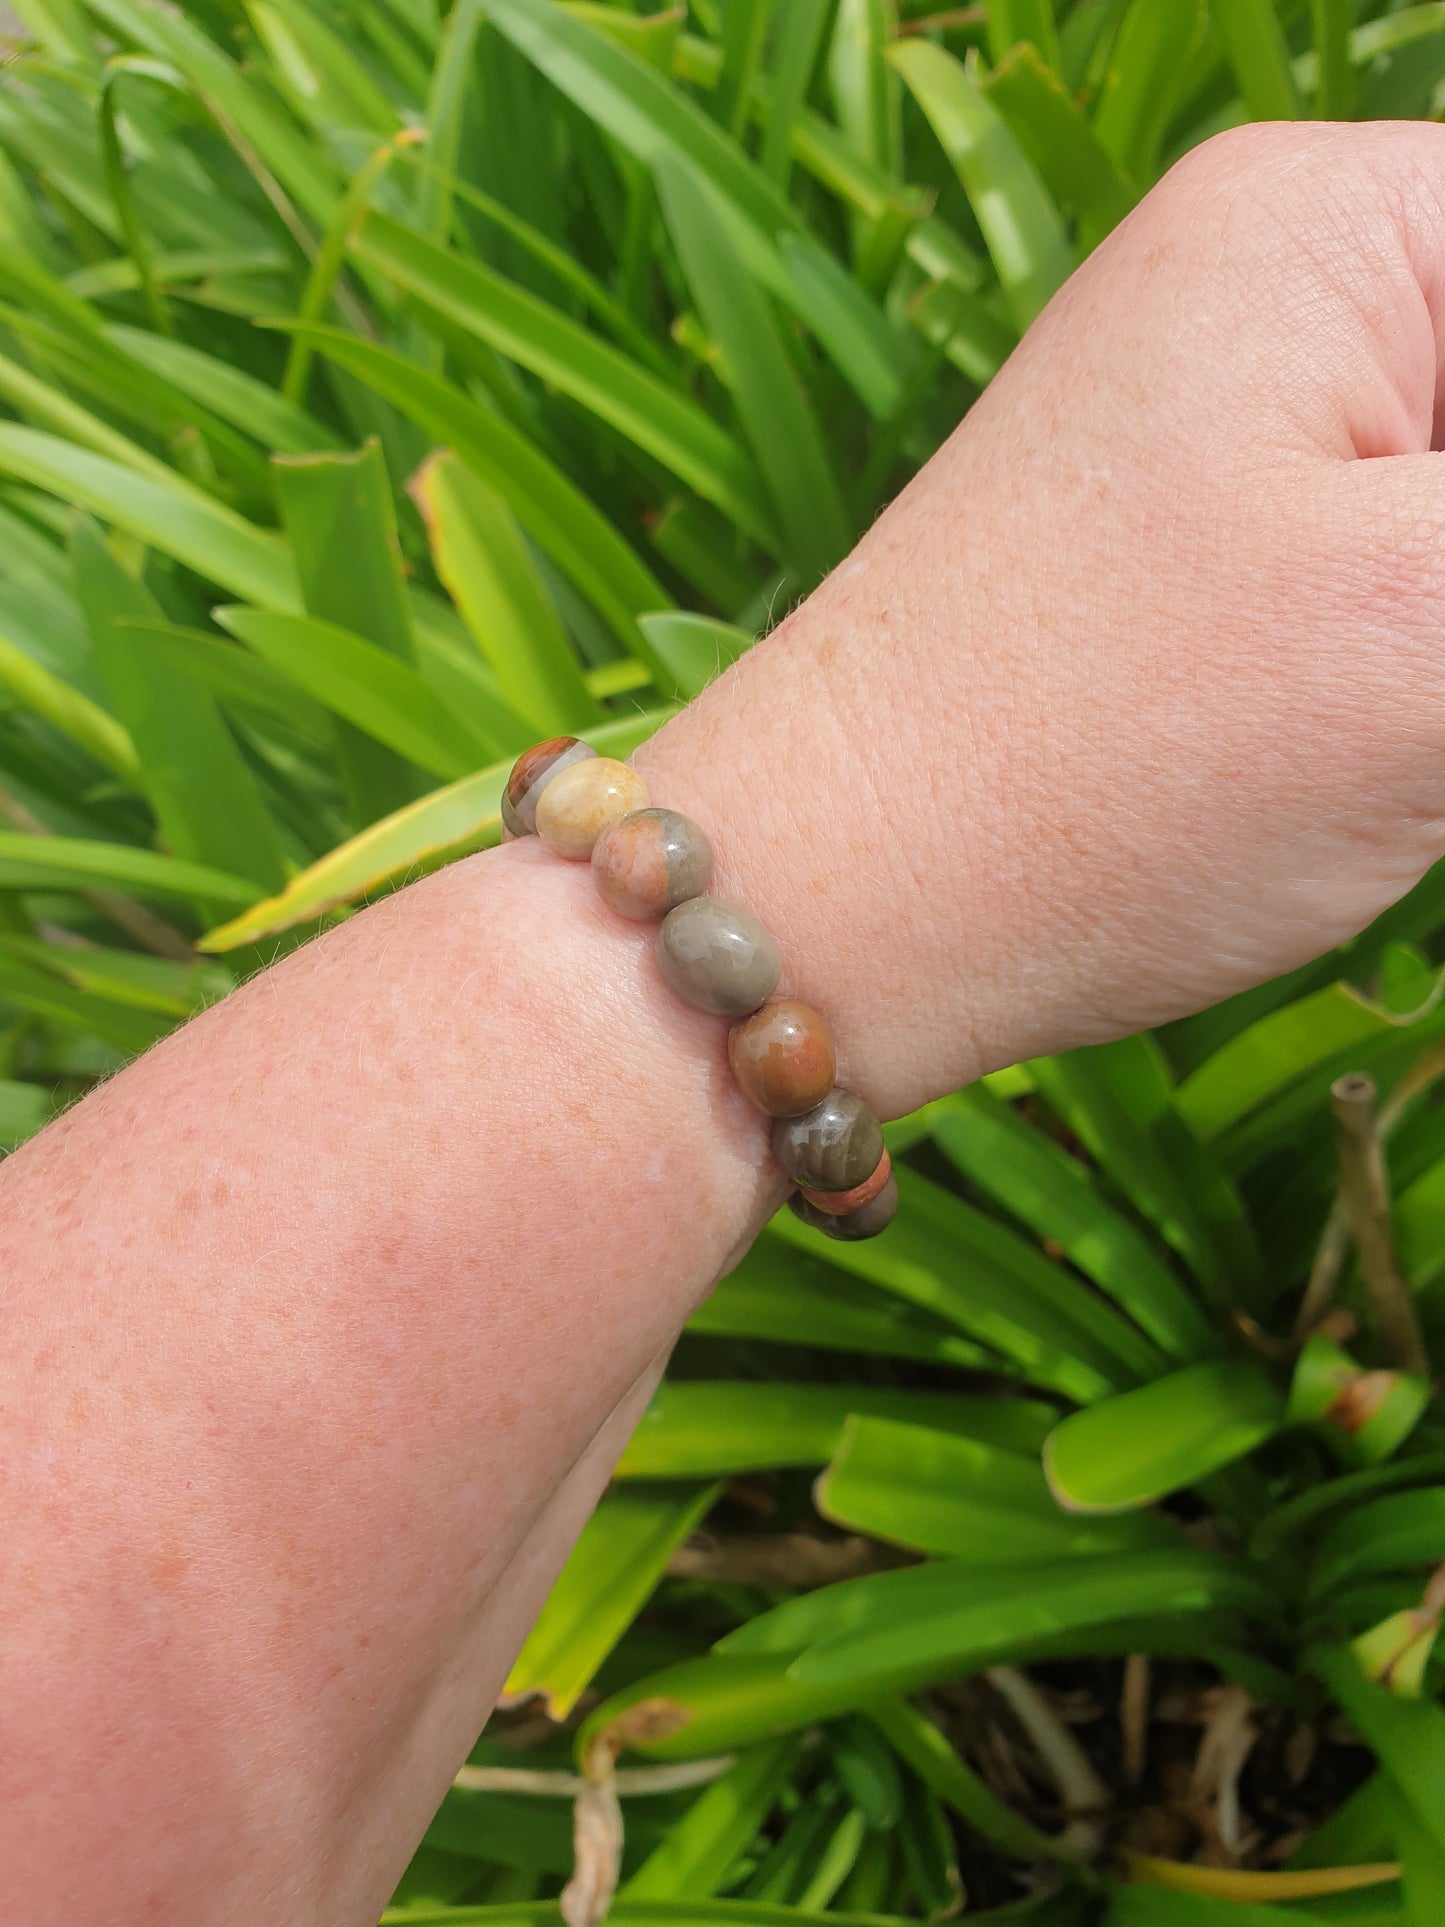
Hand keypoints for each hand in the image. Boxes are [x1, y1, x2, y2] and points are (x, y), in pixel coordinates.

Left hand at [641, 122, 1444, 1115]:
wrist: (837, 911)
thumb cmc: (1104, 771)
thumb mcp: (1444, 635)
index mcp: (1340, 222)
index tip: (1428, 654)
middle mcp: (1271, 286)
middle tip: (1396, 717)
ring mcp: (1228, 426)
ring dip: (1439, 662)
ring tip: (1371, 753)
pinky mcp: (1207, 557)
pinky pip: (1398, 564)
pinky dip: (1418, 670)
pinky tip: (1376, 763)